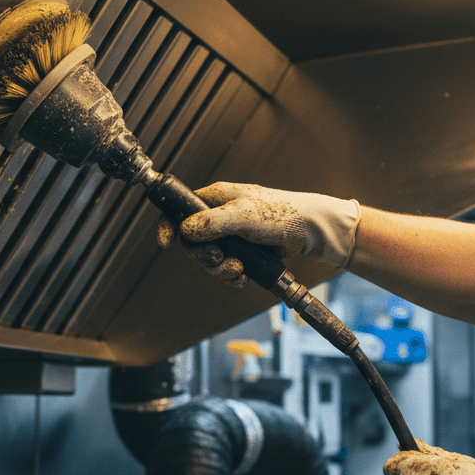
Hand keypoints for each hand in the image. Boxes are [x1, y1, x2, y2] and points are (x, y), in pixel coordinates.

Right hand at [155, 183, 360, 287]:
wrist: (310, 232)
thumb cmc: (282, 214)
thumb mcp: (243, 215)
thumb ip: (212, 222)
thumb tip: (186, 230)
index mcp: (216, 199)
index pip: (180, 210)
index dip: (169, 225)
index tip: (165, 243)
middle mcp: (220, 216)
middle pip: (193, 242)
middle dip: (205, 256)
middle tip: (220, 259)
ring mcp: (231, 235)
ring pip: (210, 259)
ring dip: (221, 269)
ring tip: (239, 269)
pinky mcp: (243, 252)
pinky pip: (226, 268)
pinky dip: (233, 276)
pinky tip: (245, 276)